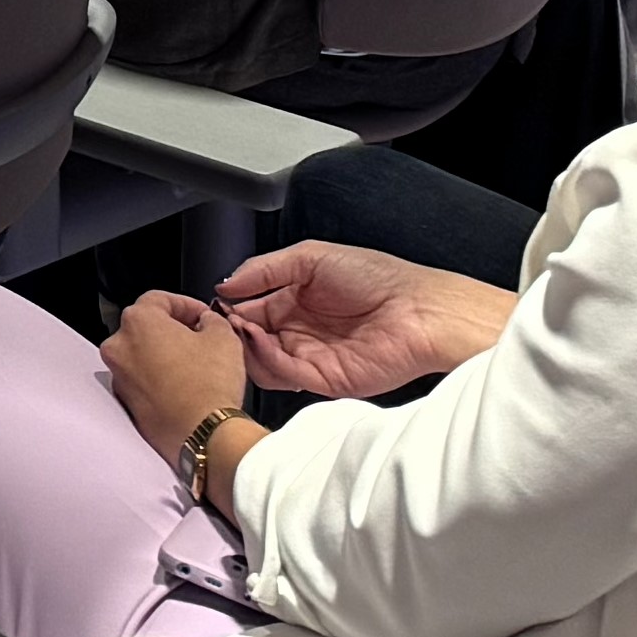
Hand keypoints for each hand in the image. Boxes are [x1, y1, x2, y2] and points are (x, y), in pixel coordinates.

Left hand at [101, 291, 253, 462]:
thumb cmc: (209, 385)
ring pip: (142, 355)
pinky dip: (159, 380)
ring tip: (195, 364)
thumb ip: (211, 320)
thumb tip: (206, 321)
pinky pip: (143, 382)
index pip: (159, 299)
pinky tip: (185, 387)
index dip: (186, 304)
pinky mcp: (126, 404)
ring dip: (165, 355)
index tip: (203, 314)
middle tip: (200, 338)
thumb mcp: (223, 337)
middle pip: (146, 327)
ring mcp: (119, 377)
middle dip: (173, 330)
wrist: (204, 434)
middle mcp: (119, 346)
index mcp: (138, 321)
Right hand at [218, 240, 514, 399]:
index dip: (231, 309)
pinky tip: (261, 338)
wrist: (421, 311)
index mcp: (297, 301)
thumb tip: (225, 283)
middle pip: (251, 340)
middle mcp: (302, 331)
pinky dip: (266, 359)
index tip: (215, 305)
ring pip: (261, 362)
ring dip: (245, 347)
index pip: (251, 311)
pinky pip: (284, 375)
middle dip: (233, 331)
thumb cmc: (380, 278)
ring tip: (241, 328)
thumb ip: (264, 269)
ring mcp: (312, 357)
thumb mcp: (311, 257)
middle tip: (223, 320)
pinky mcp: (325, 380)